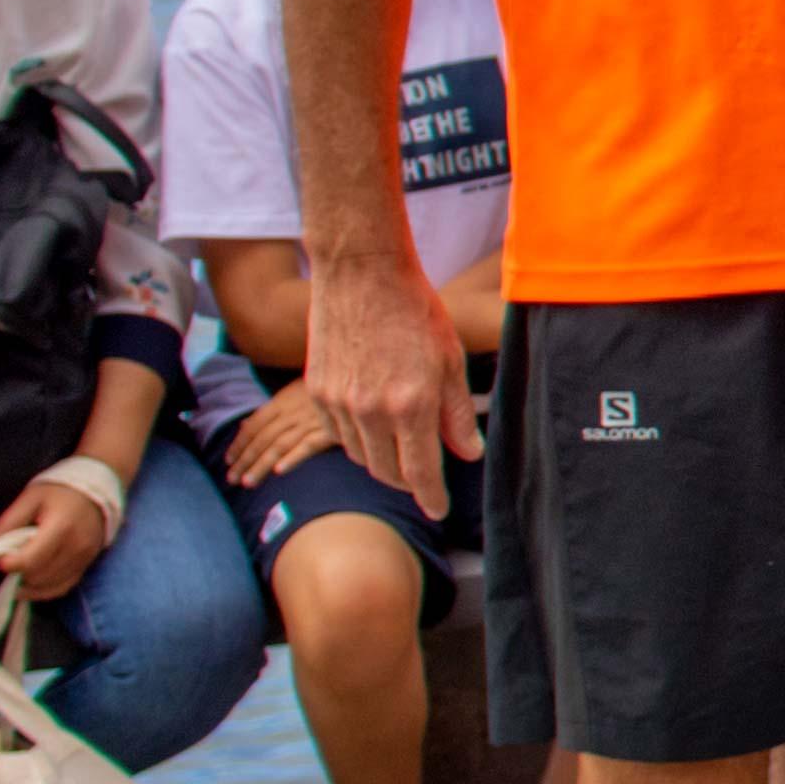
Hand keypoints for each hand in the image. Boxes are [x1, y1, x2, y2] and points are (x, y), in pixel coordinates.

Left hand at [0, 471, 119, 605]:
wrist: (94, 495)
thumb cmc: (58, 493)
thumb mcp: (30, 499)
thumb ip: (9, 523)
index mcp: (62, 527)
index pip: (33, 558)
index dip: (13, 564)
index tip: (0, 564)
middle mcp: (76, 547)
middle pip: (38, 575)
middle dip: (18, 574)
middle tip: (6, 565)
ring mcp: (83, 559)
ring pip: (48, 585)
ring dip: (28, 584)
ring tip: (16, 573)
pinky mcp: (85, 567)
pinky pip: (61, 588)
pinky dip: (41, 591)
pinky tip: (28, 585)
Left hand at [220, 383, 336, 487]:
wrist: (360, 381)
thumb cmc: (328, 388)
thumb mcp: (295, 392)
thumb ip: (270, 411)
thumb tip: (244, 425)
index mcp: (283, 400)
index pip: (255, 424)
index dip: (240, 443)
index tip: (229, 461)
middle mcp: (293, 410)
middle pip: (263, 437)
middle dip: (245, 459)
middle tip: (232, 479)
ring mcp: (311, 420)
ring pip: (280, 444)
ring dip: (262, 464)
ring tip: (248, 482)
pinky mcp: (332, 430)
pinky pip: (309, 445)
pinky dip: (294, 457)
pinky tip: (280, 470)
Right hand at [309, 242, 486, 520]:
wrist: (362, 273)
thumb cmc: (416, 311)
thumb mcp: (451, 361)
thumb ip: (456, 414)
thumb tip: (467, 454)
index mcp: (411, 405)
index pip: (421, 473)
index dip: (432, 497)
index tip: (439, 509)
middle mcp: (370, 411)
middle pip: (388, 473)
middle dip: (409, 482)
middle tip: (424, 476)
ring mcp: (338, 402)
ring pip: (361, 456)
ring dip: (383, 460)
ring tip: (401, 444)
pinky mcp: (317, 391)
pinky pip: (337, 434)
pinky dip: (357, 438)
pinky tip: (373, 422)